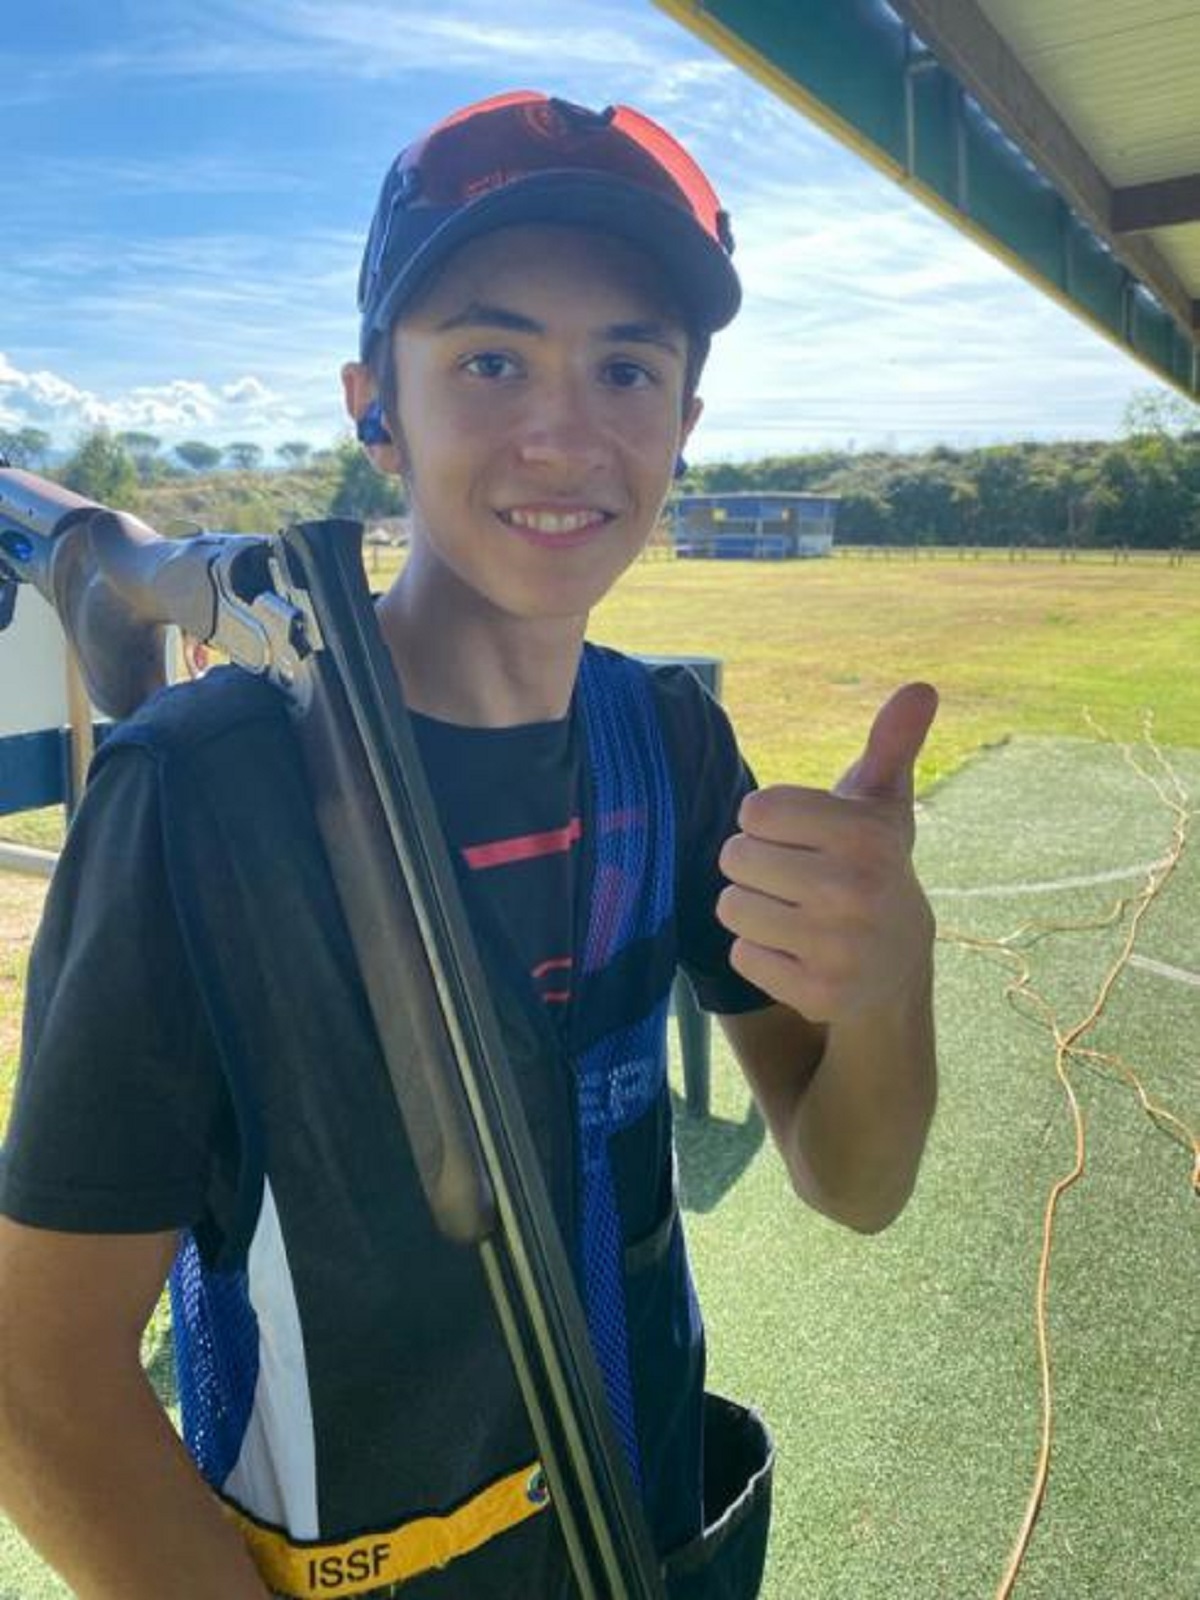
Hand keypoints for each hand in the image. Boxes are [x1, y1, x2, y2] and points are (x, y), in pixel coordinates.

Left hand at [717, 683, 937, 1022]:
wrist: (898, 964)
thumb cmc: (871, 867)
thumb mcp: (881, 806)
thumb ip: (890, 745)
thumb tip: (920, 688)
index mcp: (866, 835)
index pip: (756, 810)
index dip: (767, 822)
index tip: (801, 837)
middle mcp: (857, 891)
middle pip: (736, 858)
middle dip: (754, 866)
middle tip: (793, 879)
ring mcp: (840, 947)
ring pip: (732, 907)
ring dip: (751, 908)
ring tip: (791, 912)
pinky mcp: (820, 994)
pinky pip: (742, 955)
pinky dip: (759, 954)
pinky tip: (796, 952)